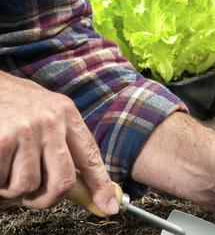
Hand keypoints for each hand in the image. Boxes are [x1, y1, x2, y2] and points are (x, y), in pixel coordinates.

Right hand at [0, 71, 117, 213]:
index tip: (109, 207)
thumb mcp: (47, 112)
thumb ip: (64, 142)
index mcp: (67, 114)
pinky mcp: (2, 141)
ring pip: (28, 185)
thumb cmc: (13, 103)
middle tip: (33, 198)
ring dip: (14, 187)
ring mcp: (26, 131)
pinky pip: (3, 180)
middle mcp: (52, 122)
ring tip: (7, 169)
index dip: (100, 186)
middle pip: (64, 180)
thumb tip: (80, 182)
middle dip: (48, 199)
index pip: (91, 157)